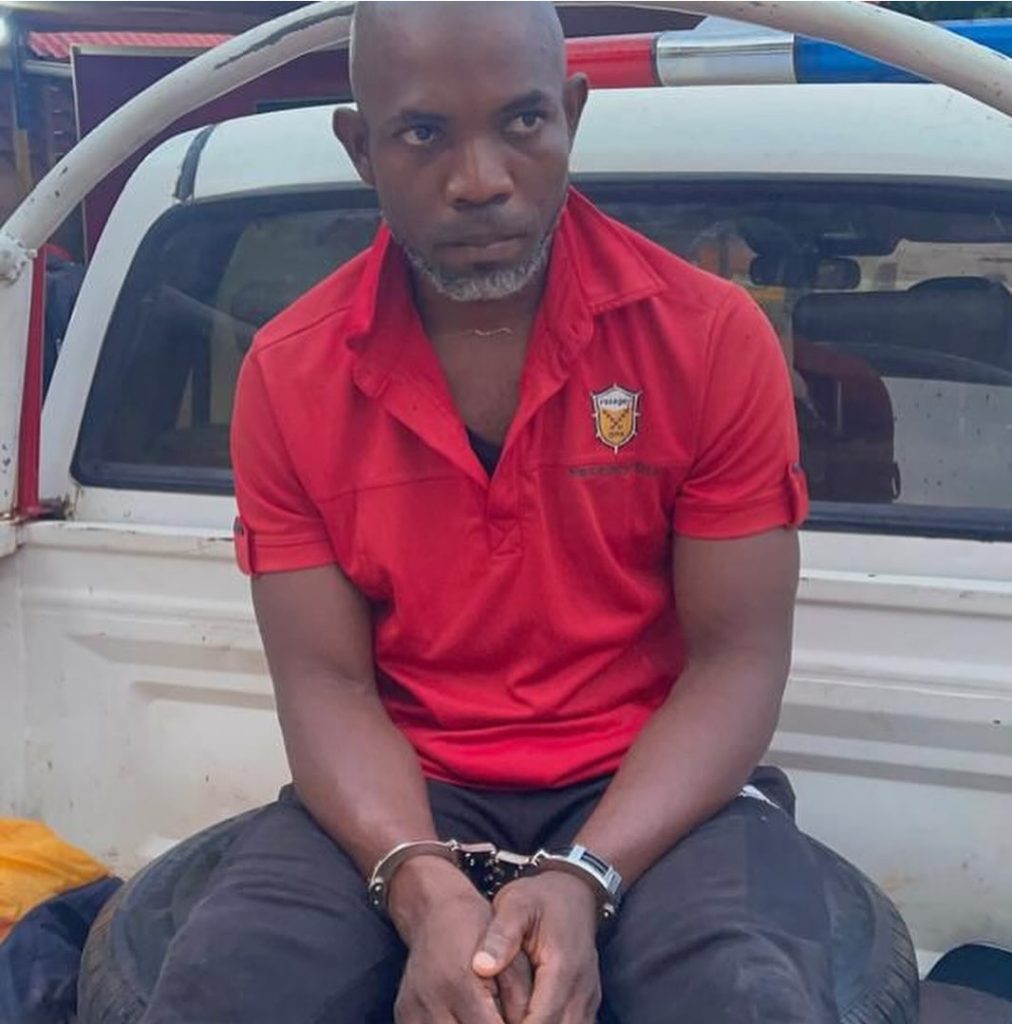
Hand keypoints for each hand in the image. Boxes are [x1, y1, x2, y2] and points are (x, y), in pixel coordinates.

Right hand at [389, 857, 532, 1023]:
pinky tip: (464, 1019)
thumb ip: (520, 997)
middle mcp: (431, 1001)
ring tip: (485, 1016)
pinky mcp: (403, 1016)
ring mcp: (412, 1011)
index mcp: (459, 983)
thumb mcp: (508, 954)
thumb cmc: (475, 929)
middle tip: (503, 1017)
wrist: (431, 911)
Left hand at [472, 872, 600, 1023]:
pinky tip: (527, 1018)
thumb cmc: (540, 898)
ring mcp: (588, 996)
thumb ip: (501, 935)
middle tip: (497, 1022)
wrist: (573, 891)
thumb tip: (481, 967)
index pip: (544, 1019)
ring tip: (509, 1019)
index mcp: (563, 967)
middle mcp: (581, 988)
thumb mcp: (515, 905)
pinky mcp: (587, 1000)